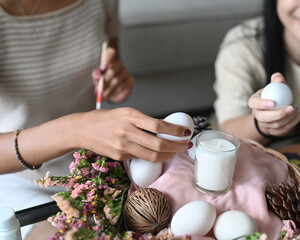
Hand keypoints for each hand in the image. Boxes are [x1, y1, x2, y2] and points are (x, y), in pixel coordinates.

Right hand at [73, 108, 191, 161]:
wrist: (82, 129)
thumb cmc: (106, 119)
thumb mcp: (125, 112)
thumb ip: (143, 120)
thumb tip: (165, 128)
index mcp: (130, 116)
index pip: (159, 124)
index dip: (175, 130)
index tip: (185, 131)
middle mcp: (127, 131)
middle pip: (158, 143)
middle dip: (176, 146)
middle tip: (185, 145)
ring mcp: (123, 146)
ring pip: (152, 155)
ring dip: (168, 155)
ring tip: (175, 152)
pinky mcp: (120, 156)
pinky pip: (141, 158)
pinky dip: (152, 156)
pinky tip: (158, 154)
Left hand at [92, 47, 134, 102]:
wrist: (112, 94)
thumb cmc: (104, 84)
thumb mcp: (97, 80)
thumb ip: (96, 76)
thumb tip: (97, 74)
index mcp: (110, 61)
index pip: (110, 52)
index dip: (107, 58)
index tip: (102, 68)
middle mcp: (119, 64)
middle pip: (113, 69)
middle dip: (105, 80)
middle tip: (99, 88)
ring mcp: (126, 72)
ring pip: (117, 80)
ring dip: (109, 89)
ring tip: (103, 94)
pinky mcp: (131, 80)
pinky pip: (122, 86)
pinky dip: (115, 92)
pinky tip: (112, 94)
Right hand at [248, 73, 299, 136]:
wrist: (275, 109)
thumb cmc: (274, 95)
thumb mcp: (275, 86)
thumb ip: (277, 80)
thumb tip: (279, 79)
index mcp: (254, 102)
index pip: (254, 103)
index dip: (262, 104)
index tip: (273, 103)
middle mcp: (257, 115)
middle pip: (263, 118)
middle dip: (277, 114)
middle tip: (290, 108)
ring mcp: (265, 125)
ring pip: (275, 125)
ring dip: (288, 118)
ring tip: (296, 109)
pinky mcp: (273, 132)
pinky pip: (282, 130)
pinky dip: (292, 123)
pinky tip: (297, 115)